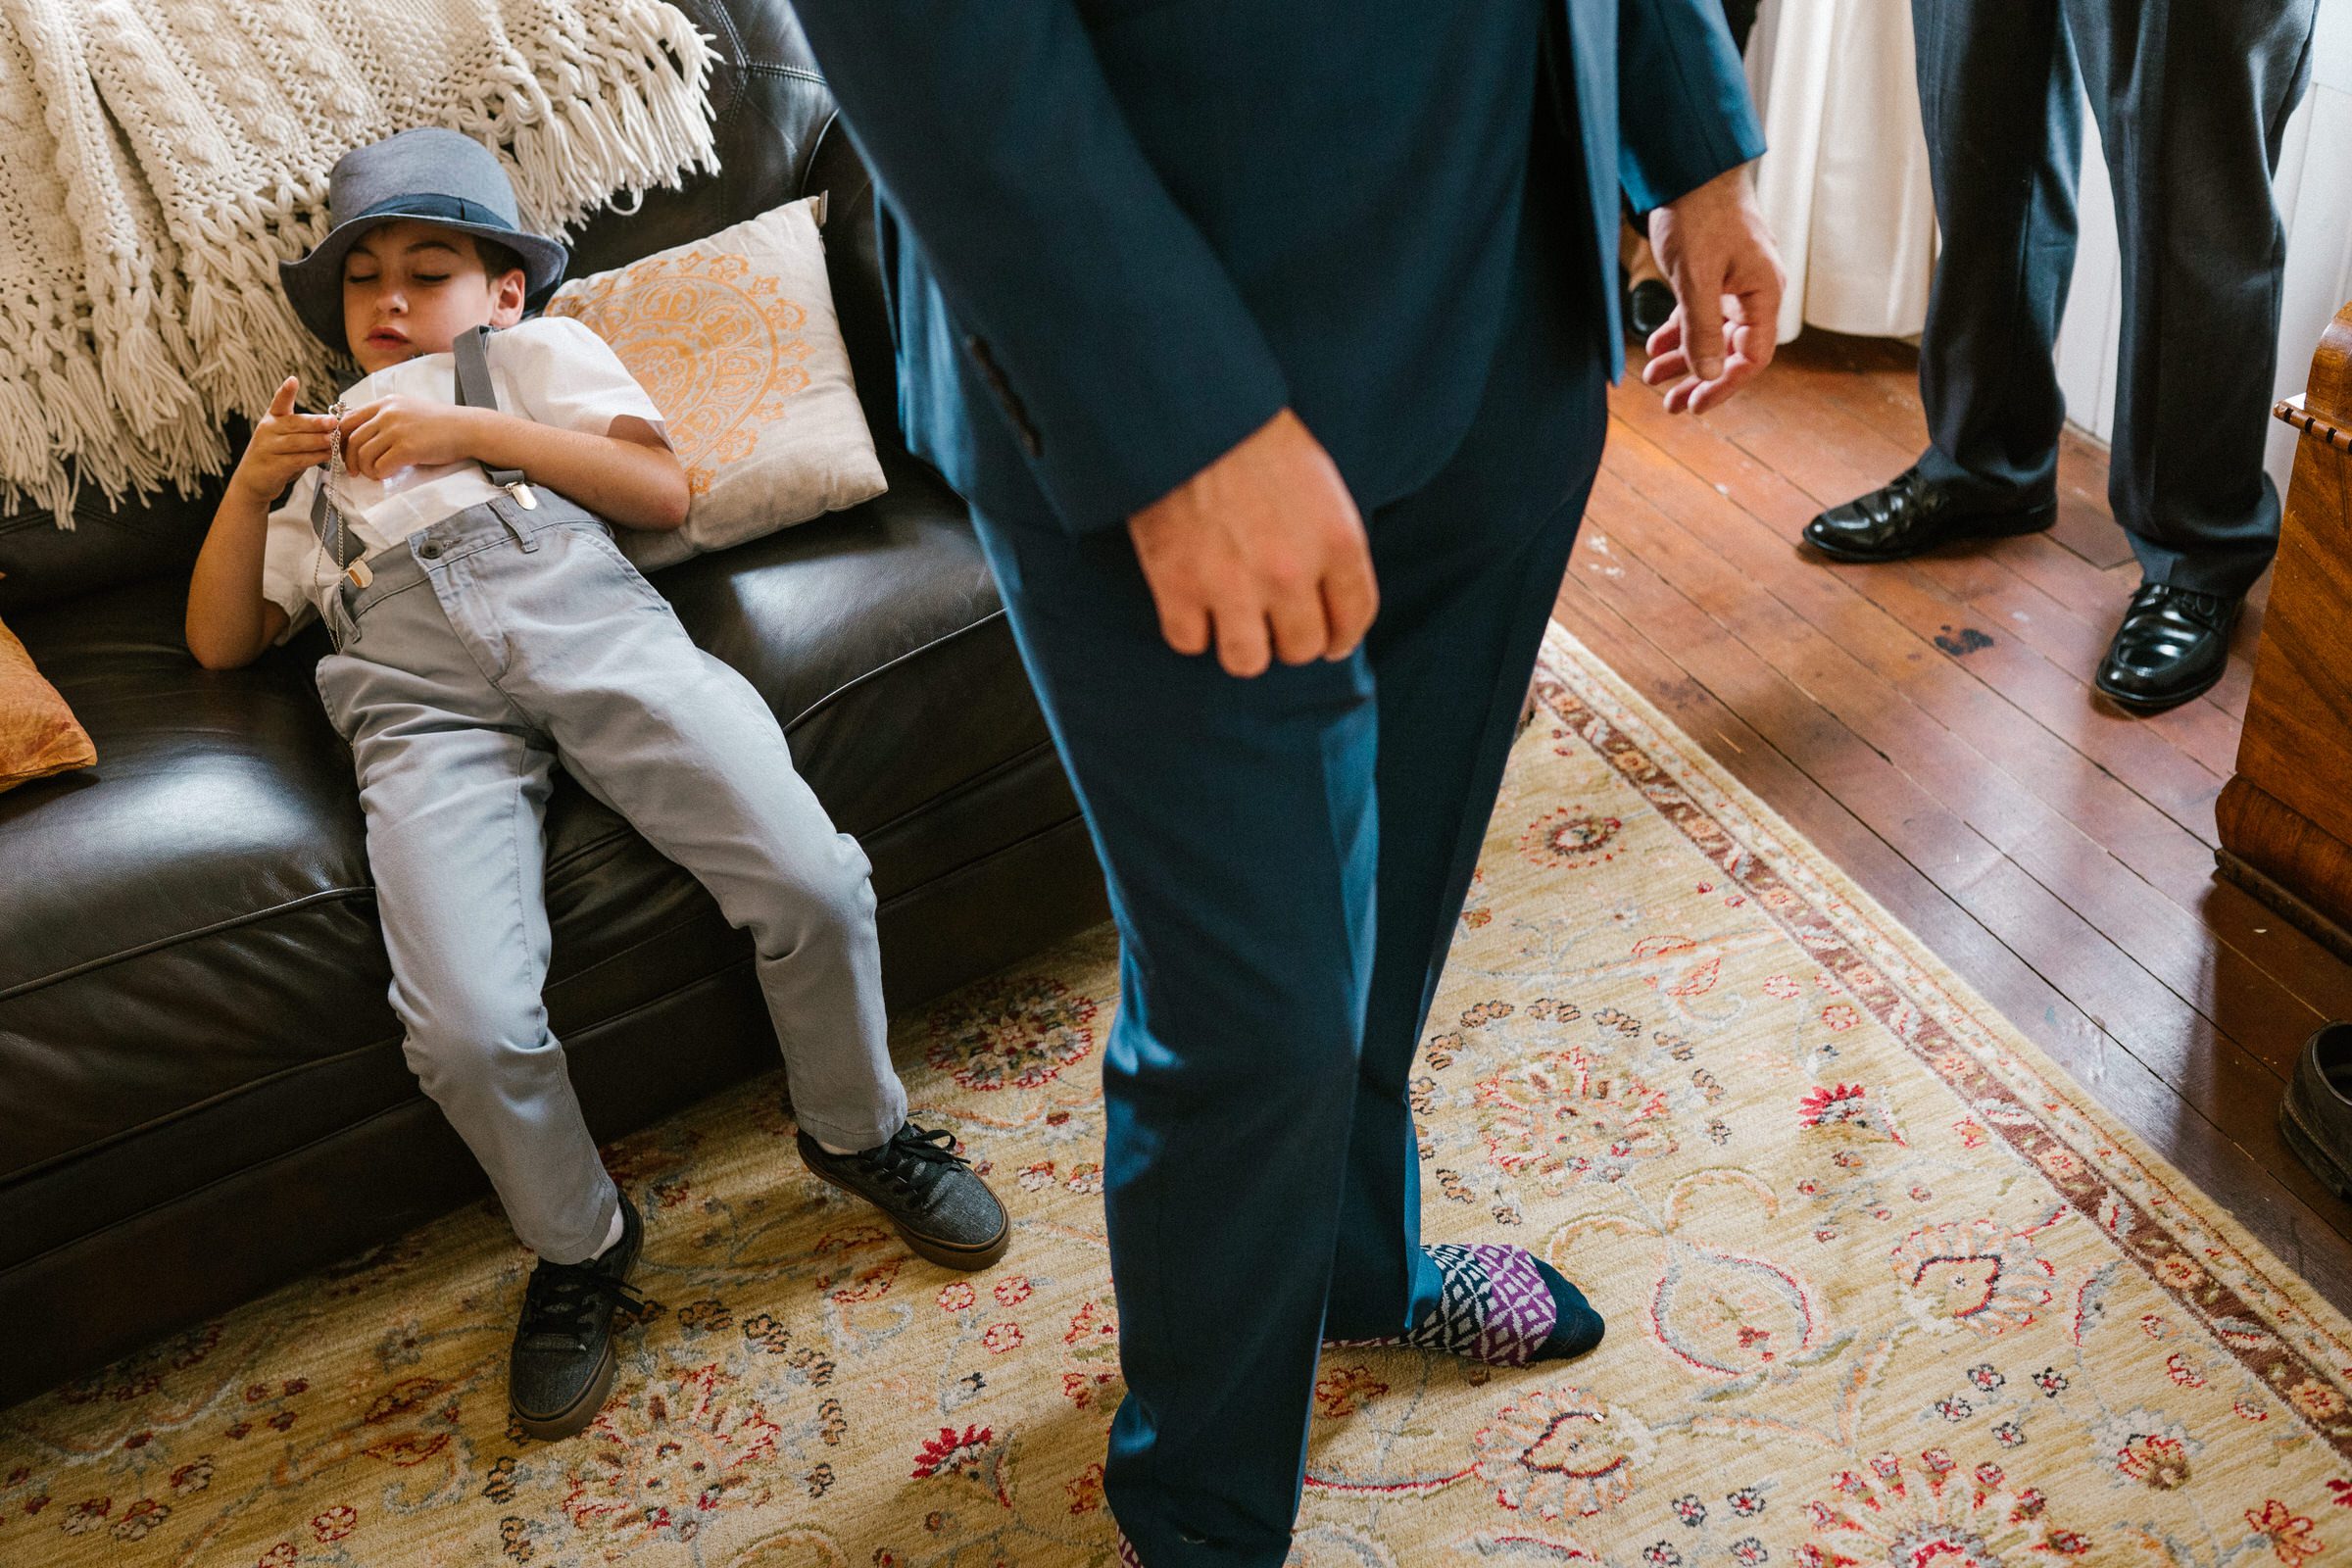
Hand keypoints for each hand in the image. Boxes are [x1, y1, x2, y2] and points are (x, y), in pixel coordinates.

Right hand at [229, 376, 333, 501]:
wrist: (253, 481)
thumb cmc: (277, 456)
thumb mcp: (287, 438)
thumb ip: (304, 431)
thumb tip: (334, 426)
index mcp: (272, 419)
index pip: (279, 402)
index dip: (286, 392)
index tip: (293, 380)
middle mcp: (268, 431)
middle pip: (294, 423)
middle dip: (316, 422)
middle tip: (333, 422)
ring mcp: (268, 448)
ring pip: (297, 442)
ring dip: (318, 441)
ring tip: (334, 440)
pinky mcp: (272, 466)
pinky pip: (297, 460)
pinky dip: (314, 458)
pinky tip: (327, 455)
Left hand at [337, 396, 481, 479]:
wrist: (468, 429)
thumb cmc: (441, 426)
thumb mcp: (409, 411)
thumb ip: (386, 419)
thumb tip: (362, 438)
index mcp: (386, 403)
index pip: (348, 419)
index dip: (341, 439)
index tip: (345, 453)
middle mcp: (388, 413)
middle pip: (351, 439)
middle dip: (349, 459)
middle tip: (355, 471)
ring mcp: (397, 430)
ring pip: (363, 455)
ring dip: (366, 469)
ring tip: (376, 474)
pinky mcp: (407, 448)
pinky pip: (380, 466)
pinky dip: (380, 475)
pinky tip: (387, 475)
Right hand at [1126, 407, 1377, 677]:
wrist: (1187, 409)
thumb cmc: (1255, 436)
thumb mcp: (1320, 483)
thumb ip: (1331, 543)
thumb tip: (1330, 602)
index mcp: (1337, 542)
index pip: (1354, 620)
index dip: (1341, 637)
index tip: (1328, 642)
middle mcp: (1292, 573)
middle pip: (1301, 648)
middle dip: (1288, 639)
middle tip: (1272, 622)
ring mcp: (1234, 585)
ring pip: (1247, 661)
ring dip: (1241, 646)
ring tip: (1231, 622)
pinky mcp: (1178, 587)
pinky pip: (1190, 642)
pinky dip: (1189, 628)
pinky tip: (1190, 603)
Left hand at [1641, 166, 1784, 414]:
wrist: (1689, 166)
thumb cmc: (1699, 215)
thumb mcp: (1696, 279)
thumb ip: (1702, 330)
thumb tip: (1709, 375)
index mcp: (1764, 293)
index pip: (1752, 357)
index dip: (1724, 385)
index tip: (1694, 404)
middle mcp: (1755, 290)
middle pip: (1731, 351)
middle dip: (1698, 378)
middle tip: (1668, 405)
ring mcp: (1734, 281)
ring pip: (1711, 333)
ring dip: (1683, 358)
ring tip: (1653, 377)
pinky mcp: (1713, 271)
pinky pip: (1699, 313)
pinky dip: (1678, 331)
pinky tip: (1655, 345)